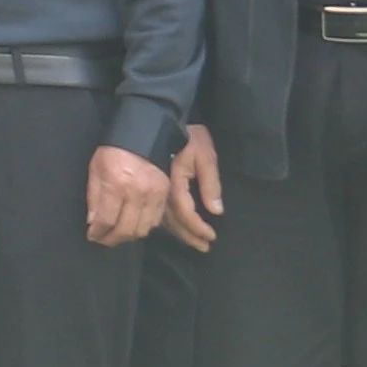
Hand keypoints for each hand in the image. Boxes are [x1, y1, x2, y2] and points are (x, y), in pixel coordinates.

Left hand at [85, 145, 174, 248]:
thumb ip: (94, 196)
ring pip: (142, 230)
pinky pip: (155, 221)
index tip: (92, 235)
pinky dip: (144, 227)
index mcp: (116, 184)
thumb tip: (92, 222)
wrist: (143, 134)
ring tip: (117, 233)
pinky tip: (134, 223)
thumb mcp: (96, 168)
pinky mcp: (165, 194)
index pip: (106, 220)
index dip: (98, 232)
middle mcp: (137, 192)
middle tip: (103, 239)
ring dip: (128, 236)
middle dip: (111, 239)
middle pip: (125, 229)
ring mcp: (154, 195)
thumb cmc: (114, 150)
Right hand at [161, 122, 222, 253]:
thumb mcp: (205, 155)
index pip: (186, 213)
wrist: (161, 119)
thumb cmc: (188, 136)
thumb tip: (216, 210)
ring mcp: (153, 189)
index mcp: (175, 182)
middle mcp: (161, 190)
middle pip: (173, 221)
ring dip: (178, 233)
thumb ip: (211, 183)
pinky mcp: (150, 187)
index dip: (198, 228)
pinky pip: (155, 212)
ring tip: (193, 242)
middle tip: (204, 247)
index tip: (211, 237)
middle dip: (189, 236)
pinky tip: (175, 229)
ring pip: (162, 220)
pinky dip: (166, 224)